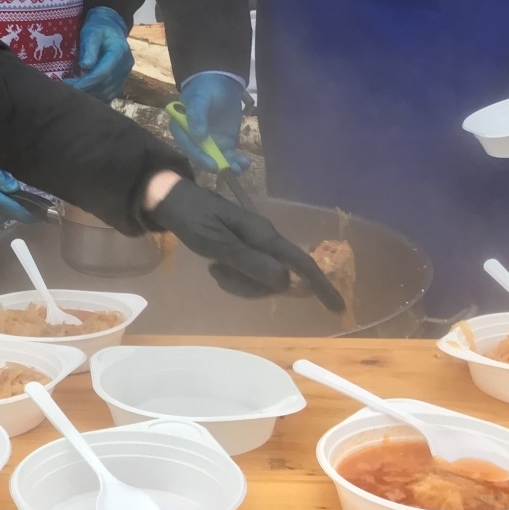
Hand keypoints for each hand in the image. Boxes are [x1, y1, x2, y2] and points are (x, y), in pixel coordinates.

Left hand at [63, 7, 133, 101]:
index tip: (69, 85)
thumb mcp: (92, 32)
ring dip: (89, 97)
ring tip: (71, 95)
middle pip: (105, 85)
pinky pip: (108, 95)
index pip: (103, 73)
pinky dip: (95, 98)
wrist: (111, 28)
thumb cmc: (98, 27)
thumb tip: (85, 65)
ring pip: (107, 93)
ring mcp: (124, 75)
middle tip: (65, 92)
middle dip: (84, 91)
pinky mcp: (120, 81)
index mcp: (120, 52)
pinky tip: (81, 96)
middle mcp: (125, 66)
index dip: (86, 82)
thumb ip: (89, 46)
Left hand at [147, 178, 344, 311]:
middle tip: (218, 273)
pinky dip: (234, 277)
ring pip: (263, 279)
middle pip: (279, 278)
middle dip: (253, 286)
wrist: (171, 200)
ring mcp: (256, 243)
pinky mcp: (244, 248)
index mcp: (263, 235)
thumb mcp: (215, 242)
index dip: (321, 286)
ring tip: (213, 267)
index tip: (337, 309)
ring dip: (239, 282)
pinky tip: (215, 266)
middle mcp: (266, 239)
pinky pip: (250, 273)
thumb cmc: (192, 218)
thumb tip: (286, 282)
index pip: (302, 263)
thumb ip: (249, 262)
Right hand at [167, 71, 248, 172]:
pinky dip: (237, 162)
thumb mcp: (201, 98)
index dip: (200, 156)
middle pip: (202, 157)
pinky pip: (229, 157)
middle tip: (230, 169)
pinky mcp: (223, 145)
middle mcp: (193, 140)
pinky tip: (245, 162)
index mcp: (181, 128)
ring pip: (217, 160)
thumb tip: (198, 136)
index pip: (188, 146)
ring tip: (241, 166)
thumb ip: (197, 114)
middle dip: (216, 165)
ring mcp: (209, 144)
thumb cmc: (206, 89)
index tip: (213, 164)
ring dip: (228, 166)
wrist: (222, 83)